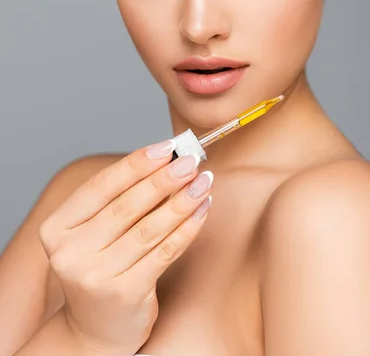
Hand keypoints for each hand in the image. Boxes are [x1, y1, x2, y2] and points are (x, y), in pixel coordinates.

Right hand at [39, 140, 212, 354]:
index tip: (165, 147)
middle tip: (190, 161)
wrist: (94, 329)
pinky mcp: (125, 294)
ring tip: (203, 181)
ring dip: (181, 201)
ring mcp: (96, 276)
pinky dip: (187, 228)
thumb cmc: (100, 266)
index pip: (100, 187)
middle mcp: (70, 253)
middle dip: (163, 179)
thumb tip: (166, 160)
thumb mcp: (95, 233)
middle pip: (125, 206)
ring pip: (149, 228)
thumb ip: (119, 199)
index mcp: (57, 229)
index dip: (135, 164)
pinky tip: (202, 210)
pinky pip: (164, 252)